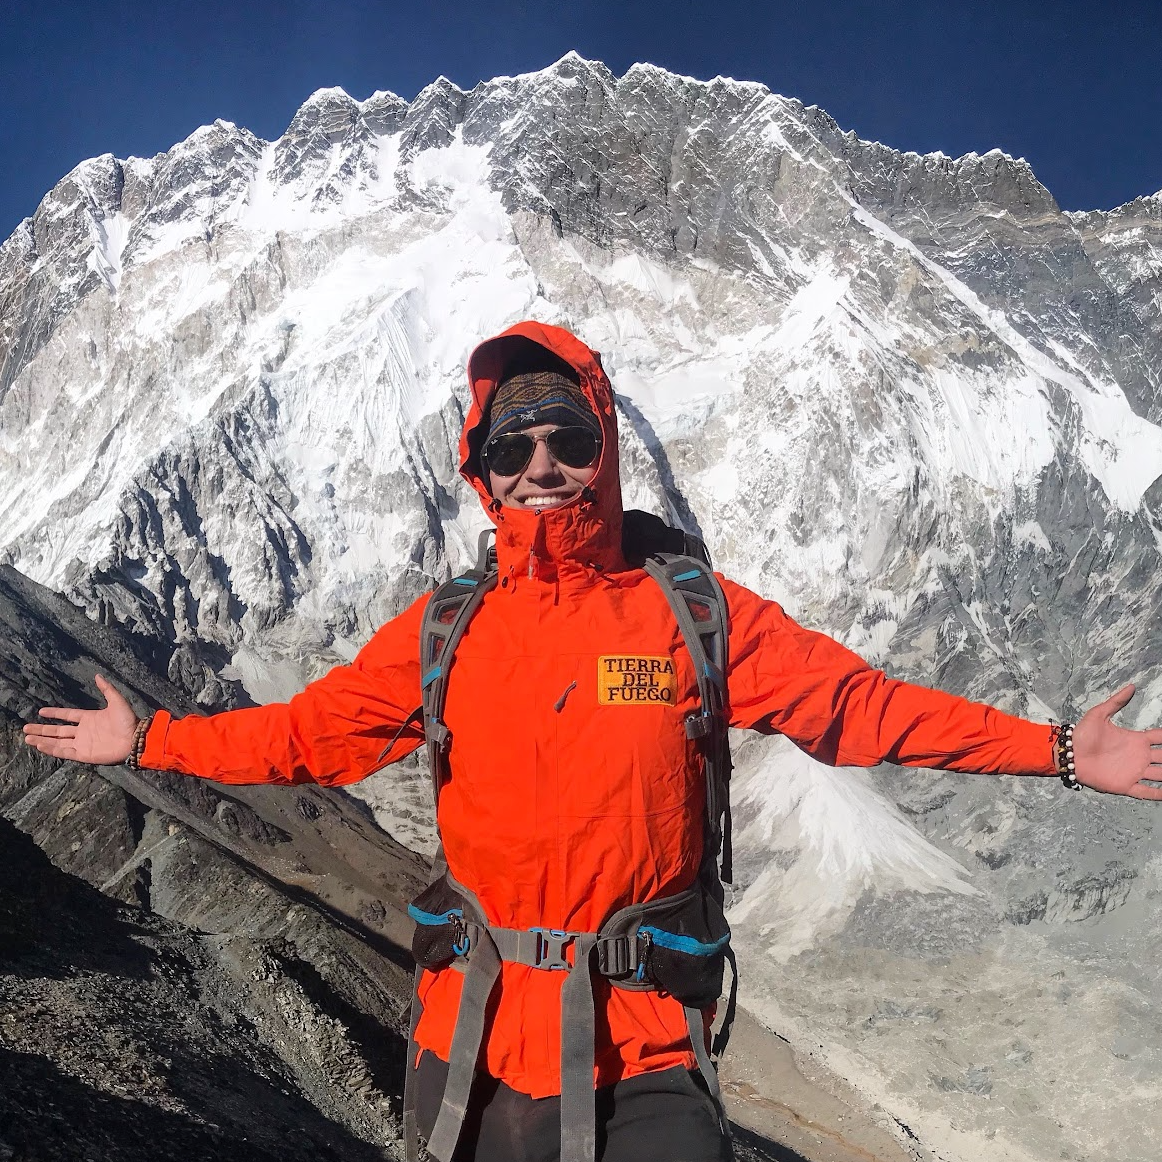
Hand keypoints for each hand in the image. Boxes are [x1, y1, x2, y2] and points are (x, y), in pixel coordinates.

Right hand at [22, 674, 139, 764]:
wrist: (135, 738)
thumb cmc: (128, 721)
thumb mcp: (117, 701)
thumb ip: (107, 689)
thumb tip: (97, 675)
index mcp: (89, 718)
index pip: (67, 715)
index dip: (54, 713)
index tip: (40, 712)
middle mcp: (83, 731)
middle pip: (57, 730)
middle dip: (41, 730)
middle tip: (25, 728)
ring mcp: (82, 743)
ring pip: (57, 742)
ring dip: (42, 740)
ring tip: (27, 738)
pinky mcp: (84, 754)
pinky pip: (64, 752)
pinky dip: (52, 749)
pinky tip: (40, 745)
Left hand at [1072, 685, 1161, 798]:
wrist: (1069, 754)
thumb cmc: (1083, 734)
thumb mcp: (1099, 714)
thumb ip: (1116, 701)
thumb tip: (1132, 686)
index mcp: (1136, 740)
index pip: (1161, 738)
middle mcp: (1139, 757)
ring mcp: (1134, 772)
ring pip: (1161, 776)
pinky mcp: (1125, 785)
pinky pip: (1146, 792)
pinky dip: (1158, 794)